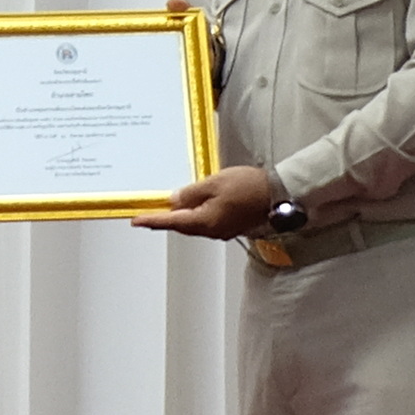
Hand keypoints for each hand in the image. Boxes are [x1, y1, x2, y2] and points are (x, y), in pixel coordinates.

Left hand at [138, 165, 290, 240]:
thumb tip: (175, 201)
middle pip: (182, 225)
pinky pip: (207, 220)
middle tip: (148, 214)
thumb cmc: (247, 186)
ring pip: (195, 224)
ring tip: (168, 208)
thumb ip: (192, 193)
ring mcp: (222, 230)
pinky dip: (197, 214)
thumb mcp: (214, 183)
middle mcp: (211, 231)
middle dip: (165, 219)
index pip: (171, 221)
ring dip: (181, 216)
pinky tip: (194, 204)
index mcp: (204, 222)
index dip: (152, 220)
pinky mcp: (231, 225)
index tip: (136, 221)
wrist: (278, 195)